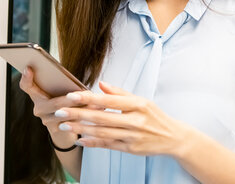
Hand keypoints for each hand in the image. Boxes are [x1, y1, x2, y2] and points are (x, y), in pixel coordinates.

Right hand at [19, 67, 90, 147]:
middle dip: (68, 100)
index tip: (29, 68)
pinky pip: (71, 121)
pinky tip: (97, 108)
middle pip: (54, 103)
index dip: (26, 78)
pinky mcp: (57, 129)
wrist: (66, 130)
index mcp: (38, 95)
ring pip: (64, 113)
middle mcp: (39, 108)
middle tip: (79, 96)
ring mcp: (47, 120)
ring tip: (95, 101)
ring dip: (82, 107)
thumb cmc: (66, 104)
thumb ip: (65, 84)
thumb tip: (78, 82)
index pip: (27, 86)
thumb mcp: (63, 92)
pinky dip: (86, 113)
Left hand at [54, 81, 185, 155]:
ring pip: (102, 132)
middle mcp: (135, 120)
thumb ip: (120, 93)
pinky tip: (80, 140)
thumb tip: (101, 84)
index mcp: (138, 104)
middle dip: (78, 114)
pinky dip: (92, 143)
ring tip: (65, 126)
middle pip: (101, 117)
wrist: (174, 137)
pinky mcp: (130, 149)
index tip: (71, 96)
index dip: (88, 98)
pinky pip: (108, 145)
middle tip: (60, 111)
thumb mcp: (142, 100)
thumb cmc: (156, 116)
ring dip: (81, 129)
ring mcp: (132, 136)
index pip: (108, 100)